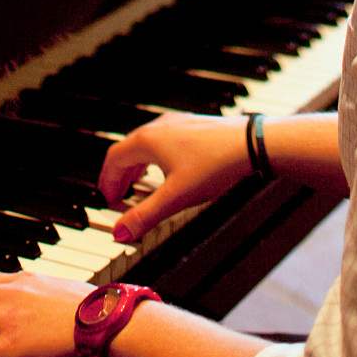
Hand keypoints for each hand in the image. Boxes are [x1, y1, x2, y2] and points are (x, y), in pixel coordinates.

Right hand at [100, 113, 251, 243]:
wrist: (249, 143)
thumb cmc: (214, 165)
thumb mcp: (175, 197)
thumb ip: (145, 216)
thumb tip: (120, 232)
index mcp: (147, 140)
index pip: (113, 159)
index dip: (106, 182)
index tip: (107, 200)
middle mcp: (158, 127)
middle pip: (127, 150)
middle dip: (119, 175)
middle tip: (118, 196)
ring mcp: (176, 123)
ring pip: (145, 144)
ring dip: (136, 166)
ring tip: (137, 185)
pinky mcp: (192, 126)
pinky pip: (162, 141)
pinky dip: (153, 158)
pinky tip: (166, 170)